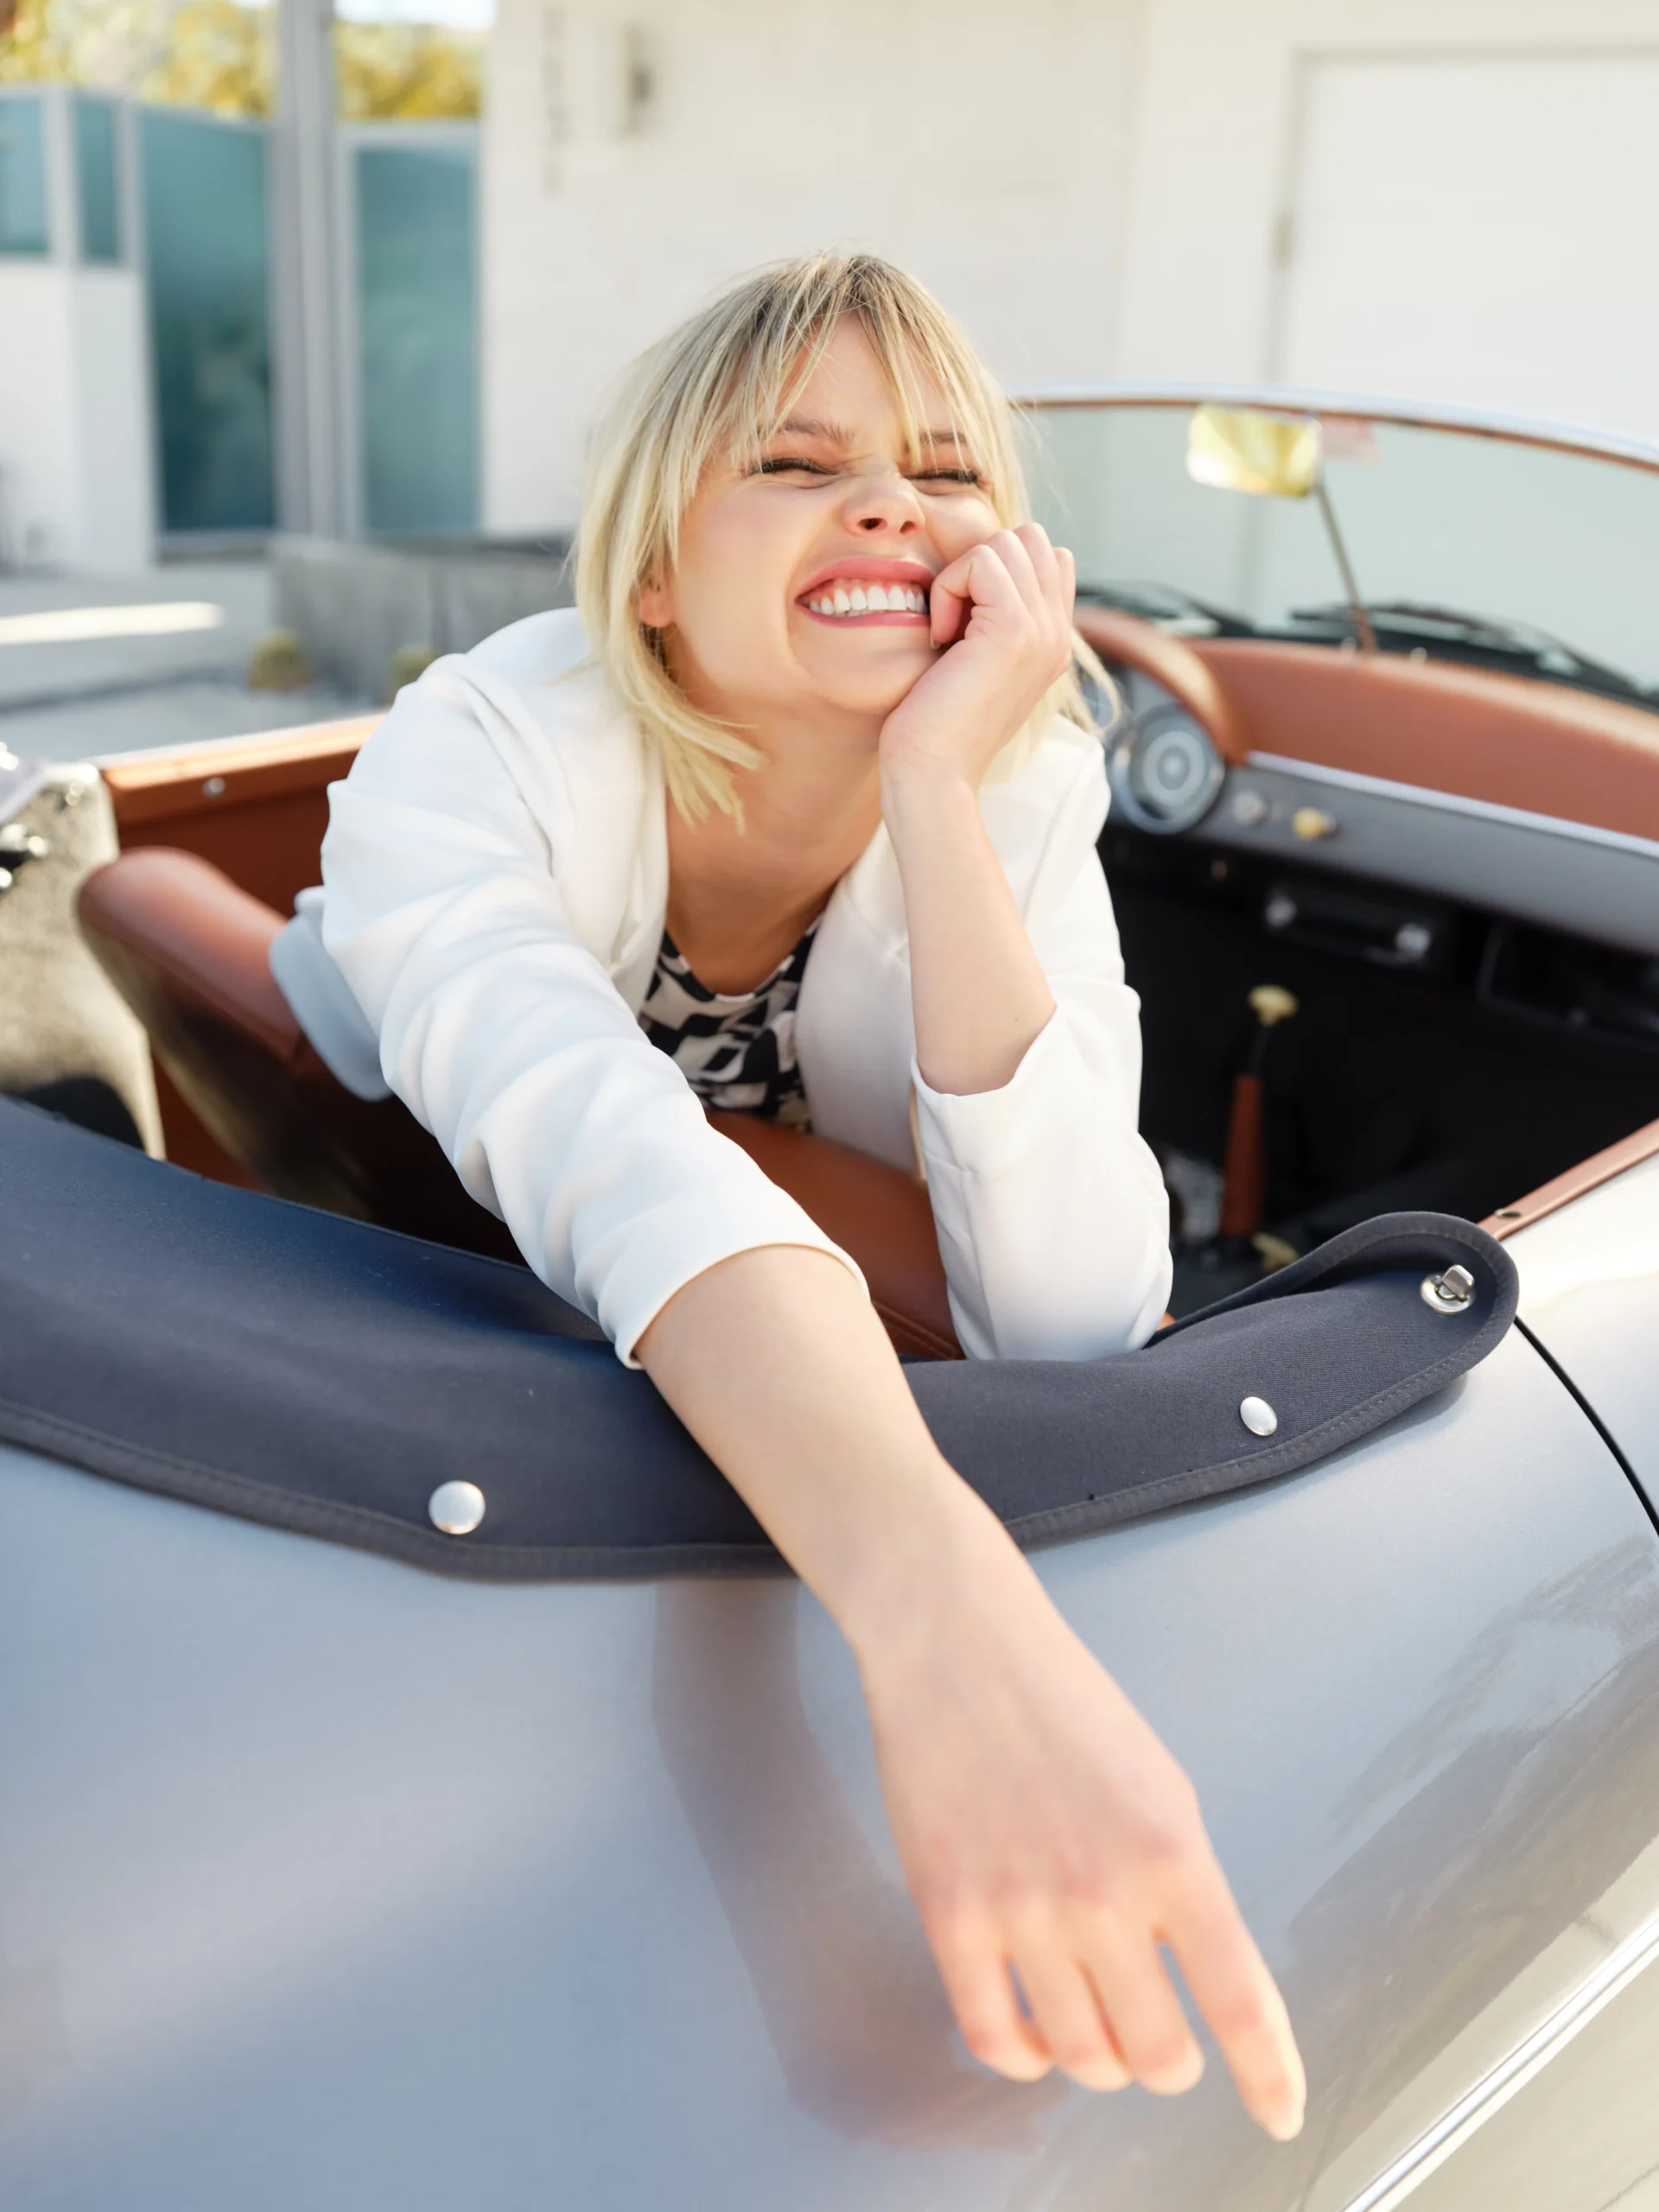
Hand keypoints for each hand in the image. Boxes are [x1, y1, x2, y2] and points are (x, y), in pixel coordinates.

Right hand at [855, 1541, 1306, 2138]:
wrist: (957, 1644)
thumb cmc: (1060, 1699)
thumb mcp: (1161, 1787)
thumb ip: (1189, 1887)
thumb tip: (1212, 1979)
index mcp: (1171, 1852)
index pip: (1239, 2000)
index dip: (1270, 2074)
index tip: (1281, 2111)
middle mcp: (1101, 1891)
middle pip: (1158, 2053)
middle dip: (1170, 2064)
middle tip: (1167, 2048)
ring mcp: (1020, 1906)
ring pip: (1079, 2056)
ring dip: (1099, 2060)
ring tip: (1096, 2026)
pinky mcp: (949, 1911)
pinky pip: (992, 2034)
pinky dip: (1022, 2056)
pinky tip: (1032, 2035)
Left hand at [879, 524, 1076, 788]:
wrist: (932, 774)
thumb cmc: (934, 726)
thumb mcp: (973, 664)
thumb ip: (991, 621)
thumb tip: (980, 569)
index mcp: (1053, 642)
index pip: (1048, 557)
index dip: (996, 570)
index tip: (964, 623)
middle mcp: (1058, 635)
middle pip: (1031, 538)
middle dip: (981, 562)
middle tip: (954, 620)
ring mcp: (1044, 631)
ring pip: (1009, 541)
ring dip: (962, 575)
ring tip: (947, 631)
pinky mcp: (1015, 629)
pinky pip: (981, 560)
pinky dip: (948, 587)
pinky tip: (941, 636)